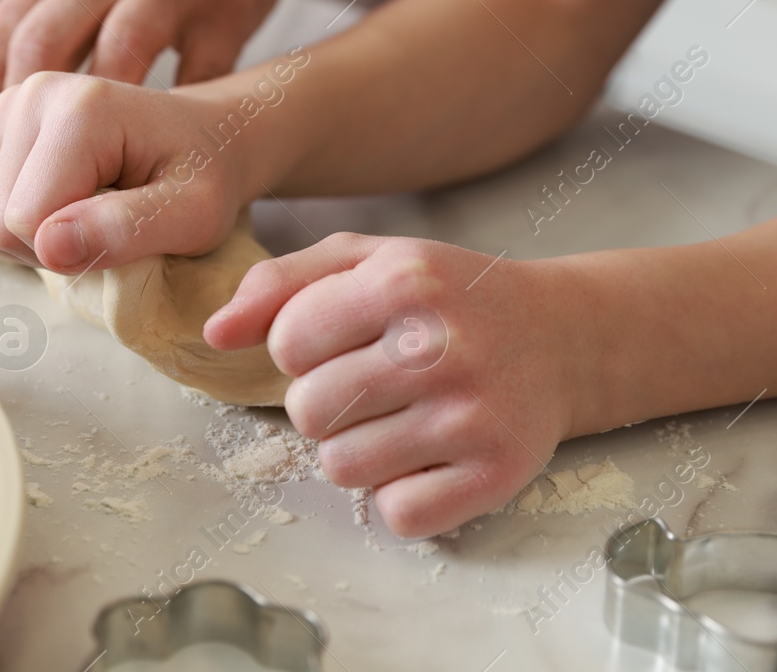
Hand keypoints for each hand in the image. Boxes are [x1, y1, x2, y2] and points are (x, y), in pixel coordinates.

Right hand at [0, 72, 258, 269]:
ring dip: (28, 241)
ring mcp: (7, 105)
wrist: (208, 137)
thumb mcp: (193, 215)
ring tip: (88, 215)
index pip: (23, 220)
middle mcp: (31, 93)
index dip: (69, 254)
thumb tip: (49, 247)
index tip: (124, 231)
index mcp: (81, 108)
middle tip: (108, 226)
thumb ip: (126, 230)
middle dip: (45, 249)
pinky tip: (61, 205)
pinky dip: (13, 226)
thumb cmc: (208, 177)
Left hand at [206, 235, 594, 537]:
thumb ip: (281, 284)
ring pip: (342, 469)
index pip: (287, 343)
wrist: (563, 337)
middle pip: (308, 411)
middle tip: (373, 384)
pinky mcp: (496, 474)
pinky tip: (429, 455)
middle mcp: (439, 347)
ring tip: (399, 417)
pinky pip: (397, 514)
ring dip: (358, 451)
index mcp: (403, 282)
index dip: (301, 348)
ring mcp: (472, 415)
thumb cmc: (449, 297)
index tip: (342, 342)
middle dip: (325, 402)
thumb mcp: (368, 261)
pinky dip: (402, 494)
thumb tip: (213, 334)